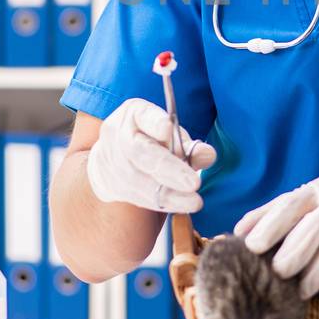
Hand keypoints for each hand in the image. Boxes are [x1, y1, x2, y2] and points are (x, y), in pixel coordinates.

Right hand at [86, 98, 216, 213]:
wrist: (113, 158)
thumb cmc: (150, 140)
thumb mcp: (170, 134)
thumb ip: (189, 144)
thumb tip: (208, 156)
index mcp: (134, 114)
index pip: (144, 115)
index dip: (155, 121)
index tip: (167, 127)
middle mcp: (118, 135)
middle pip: (141, 152)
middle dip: (169, 169)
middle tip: (194, 183)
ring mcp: (111, 161)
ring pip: (139, 181)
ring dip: (169, 195)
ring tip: (194, 202)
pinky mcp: (112, 186)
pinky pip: (138, 197)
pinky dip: (162, 203)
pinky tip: (181, 205)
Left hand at [234, 176, 318, 299]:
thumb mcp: (307, 203)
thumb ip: (272, 214)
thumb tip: (236, 233)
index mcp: (316, 192)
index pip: (291, 205)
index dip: (271, 225)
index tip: (252, 246)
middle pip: (318, 224)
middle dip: (296, 250)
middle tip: (278, 271)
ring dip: (317, 272)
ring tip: (300, 291)